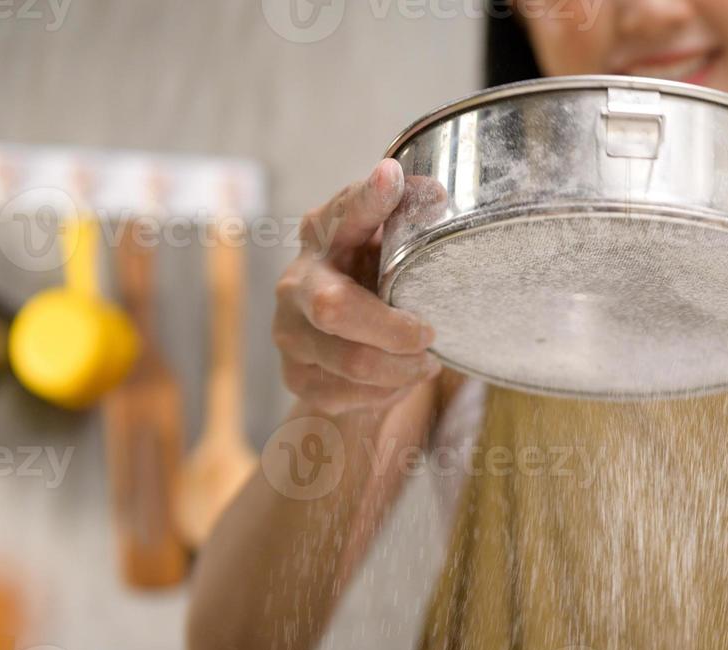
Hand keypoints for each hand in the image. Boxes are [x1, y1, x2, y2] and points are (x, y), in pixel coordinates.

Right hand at [273, 159, 439, 416]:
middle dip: (394, 330)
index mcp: (324, 236)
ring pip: (352, 361)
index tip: (392, 175)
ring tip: (424, 363)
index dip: (368, 199)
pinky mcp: (294, 375)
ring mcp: (288, 331)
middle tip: (429, 336)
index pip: (345, 214)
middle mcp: (295, 280)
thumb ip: (409, 225)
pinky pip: (348, 394)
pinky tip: (396, 380)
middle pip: (335, 308)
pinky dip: (386, 392)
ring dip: (401, 368)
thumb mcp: (392, 254)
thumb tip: (439, 195)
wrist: (344, 360)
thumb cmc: (376, 292)